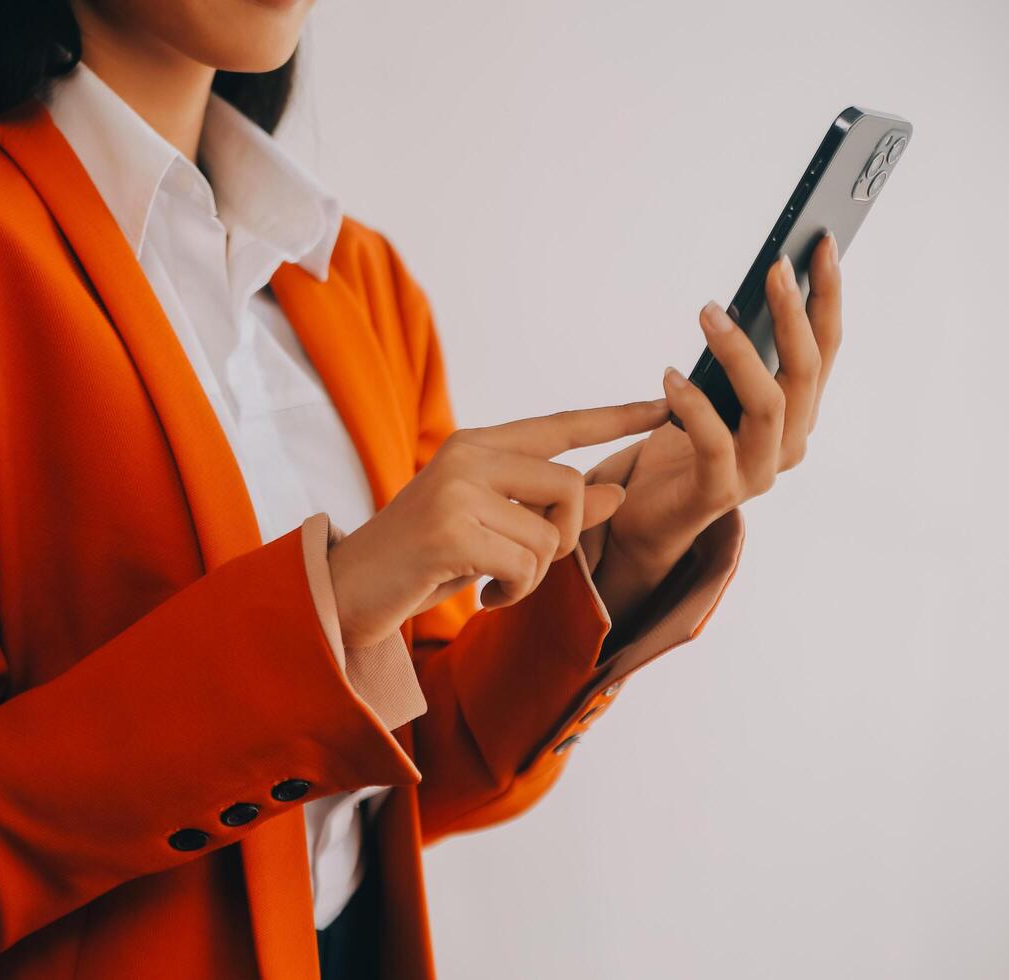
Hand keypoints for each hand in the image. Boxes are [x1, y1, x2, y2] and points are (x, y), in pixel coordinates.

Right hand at [328, 402, 671, 647]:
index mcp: (477, 445)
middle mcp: (468, 455)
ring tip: (494, 584)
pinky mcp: (450, 530)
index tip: (662, 405)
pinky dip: (513, 592)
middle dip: (567, 539)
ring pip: (550, 535)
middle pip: (571, 487)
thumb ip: (549, 508)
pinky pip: (524, 565)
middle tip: (526, 566)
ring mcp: (457, 490)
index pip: (561, 425)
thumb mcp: (493, 529)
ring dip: (533, 576)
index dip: (615, 417)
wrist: (347, 592)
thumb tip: (617, 490)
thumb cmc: (421, 561)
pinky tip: (482, 597)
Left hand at [588, 233, 843, 618]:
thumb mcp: (718, 393)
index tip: (821, 243)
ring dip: (740, 352)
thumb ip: (737, 357)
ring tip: (708, 312)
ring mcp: (759, 472)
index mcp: (799, 413)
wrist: (652, 516)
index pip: (827, 346)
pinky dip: (693, 405)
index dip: (827, 295)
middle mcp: (790, 442)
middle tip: (772, 268)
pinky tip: (671, 375)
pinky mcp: (718, 493)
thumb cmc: (684, 444)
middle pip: (807, 371)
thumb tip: (738, 296)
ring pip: (769, 404)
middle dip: (793, 315)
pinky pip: (713, 444)